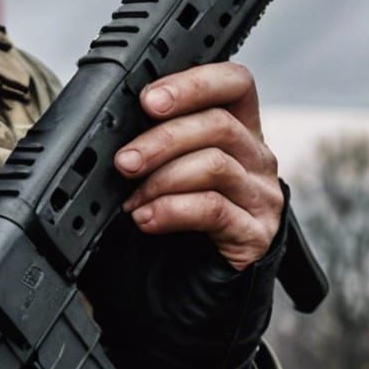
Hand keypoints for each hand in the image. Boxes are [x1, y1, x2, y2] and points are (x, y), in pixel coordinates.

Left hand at [114, 62, 282, 266]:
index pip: (235, 82)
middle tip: (124, 160)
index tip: (149, 99)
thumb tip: (107, 123)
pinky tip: (146, 218)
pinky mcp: (256, 233)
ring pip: (215, 164)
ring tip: (131, 197)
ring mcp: (261, 195)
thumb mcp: (163, 168)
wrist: (187, 286)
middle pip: (218, 123)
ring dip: (162, 177)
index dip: (193, 82)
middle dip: (161, 138)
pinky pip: (214, 209)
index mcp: (237, 127)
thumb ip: (150, 139)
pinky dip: (172, 210)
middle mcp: (257, 156)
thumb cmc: (170, 216)